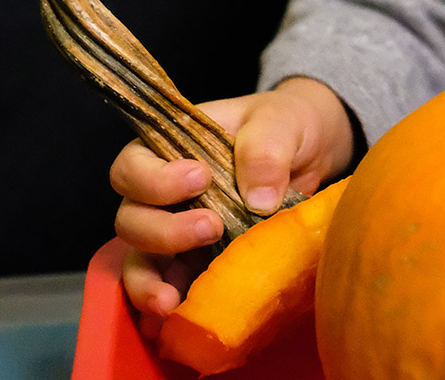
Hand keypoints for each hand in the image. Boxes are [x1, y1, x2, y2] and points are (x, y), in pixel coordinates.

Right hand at [109, 77, 354, 324]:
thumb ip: (265, 149)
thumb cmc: (285, 126)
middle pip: (131, 219)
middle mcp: (163, 194)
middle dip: (163, 231)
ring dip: (150, 283)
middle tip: (212, 228)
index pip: (132, 167)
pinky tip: (175, 321)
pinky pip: (170, 286)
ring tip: (171, 302)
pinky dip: (168, 304)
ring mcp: (177, 231)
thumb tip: (258, 199)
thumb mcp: (281, 122)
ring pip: (140, 260)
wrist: (313, 152)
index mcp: (171, 150)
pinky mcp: (197, 262)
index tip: (199, 179)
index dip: (154, 180)